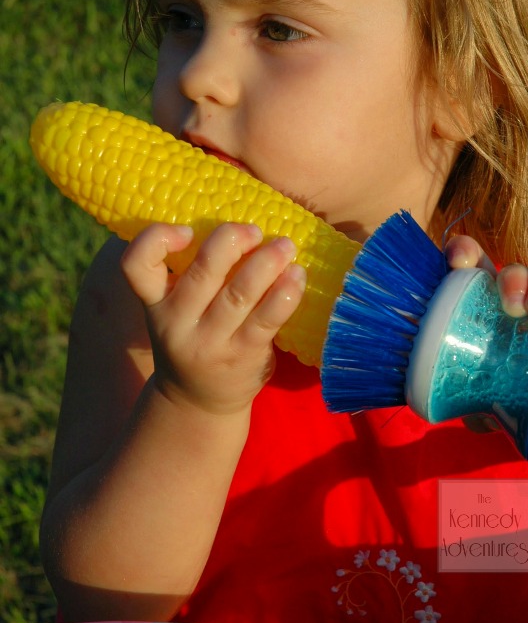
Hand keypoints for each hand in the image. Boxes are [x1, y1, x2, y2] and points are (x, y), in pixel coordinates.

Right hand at [121, 222, 305, 415]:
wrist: (199, 402)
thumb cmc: (192, 337)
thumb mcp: (174, 309)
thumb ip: (190, 272)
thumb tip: (235, 220)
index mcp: (154, 302)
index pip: (135, 265)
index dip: (156, 238)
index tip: (187, 230)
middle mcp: (177, 322)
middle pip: (202, 272)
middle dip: (231, 241)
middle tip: (253, 230)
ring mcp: (210, 342)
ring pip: (240, 293)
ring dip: (267, 262)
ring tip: (286, 245)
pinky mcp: (243, 355)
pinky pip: (267, 318)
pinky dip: (286, 293)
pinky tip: (297, 276)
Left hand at [444, 235, 527, 435]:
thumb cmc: (512, 397)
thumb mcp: (492, 400)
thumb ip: (480, 405)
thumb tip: (478, 417)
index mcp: (484, 304)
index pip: (472, 264)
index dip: (464, 252)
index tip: (458, 261)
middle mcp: (517, 297)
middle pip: (512, 271)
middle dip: (512, 278)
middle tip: (512, 306)